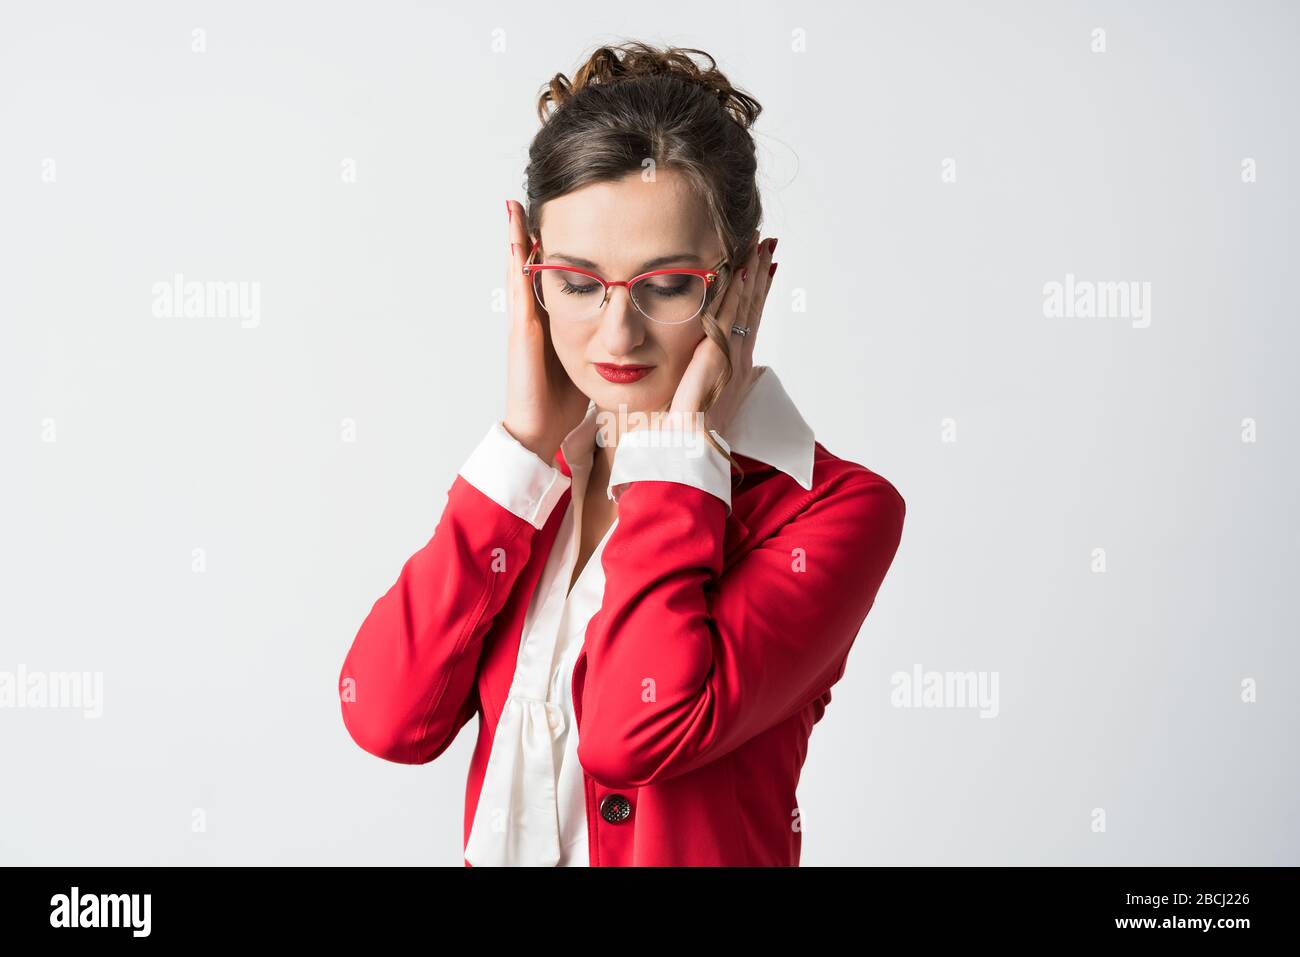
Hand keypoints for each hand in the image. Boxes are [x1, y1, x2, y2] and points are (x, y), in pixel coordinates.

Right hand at [501, 199, 590, 463]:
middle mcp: (535, 318)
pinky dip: (516, 260)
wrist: (543, 430)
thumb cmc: (566, 403)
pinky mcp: (522, 329)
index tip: (564, 222)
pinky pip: (520, 287)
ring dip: (517, 237)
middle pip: (533, 267)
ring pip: (520, 270)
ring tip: (516, 206)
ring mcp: (525, 322)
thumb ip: (603, 343)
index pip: (555, 279)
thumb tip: (629, 328)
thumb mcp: (590, 362)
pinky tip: (517, 237)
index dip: (557, 252)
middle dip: (530, 235)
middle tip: (532, 201)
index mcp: (553, 324)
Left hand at [669, 232, 777, 436]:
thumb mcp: (697, 393)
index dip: (757, 292)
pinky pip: (732, 317)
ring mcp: (733, 356)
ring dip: (753, 274)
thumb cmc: (685, 427)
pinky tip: (741, 270)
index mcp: (736, 366)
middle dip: (760, 274)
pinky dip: (738, 292)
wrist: (686, 446)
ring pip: (747, 306)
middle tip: (766, 244)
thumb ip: (701, 373)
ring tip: (758, 245)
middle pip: (754, 306)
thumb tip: (701, 360)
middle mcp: (740, 358)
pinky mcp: (719, 357)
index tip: (763, 266)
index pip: (749, 319)